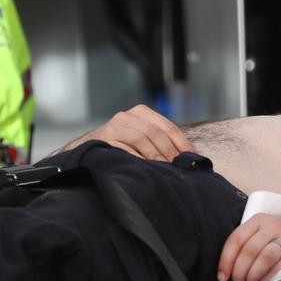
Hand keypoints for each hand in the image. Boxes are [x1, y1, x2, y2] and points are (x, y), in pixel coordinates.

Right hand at [58, 106, 192, 161]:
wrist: (88, 150)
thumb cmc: (122, 146)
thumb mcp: (142, 138)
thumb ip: (160, 141)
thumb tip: (187, 157)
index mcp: (142, 113)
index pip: (168, 126)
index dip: (181, 142)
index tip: (191, 157)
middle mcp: (128, 116)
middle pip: (155, 132)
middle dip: (169, 151)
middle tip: (177, 166)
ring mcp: (115, 126)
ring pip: (142, 138)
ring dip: (155, 155)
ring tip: (163, 168)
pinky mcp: (104, 139)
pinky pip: (124, 148)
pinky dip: (137, 158)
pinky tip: (144, 167)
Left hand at [218, 215, 280, 280]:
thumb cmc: (276, 234)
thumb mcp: (260, 230)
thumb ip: (245, 242)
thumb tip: (226, 267)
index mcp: (258, 220)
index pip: (237, 239)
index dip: (226, 260)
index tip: (222, 276)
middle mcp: (272, 226)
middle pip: (249, 250)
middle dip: (239, 271)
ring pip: (265, 257)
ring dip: (253, 274)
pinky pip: (279, 267)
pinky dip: (267, 277)